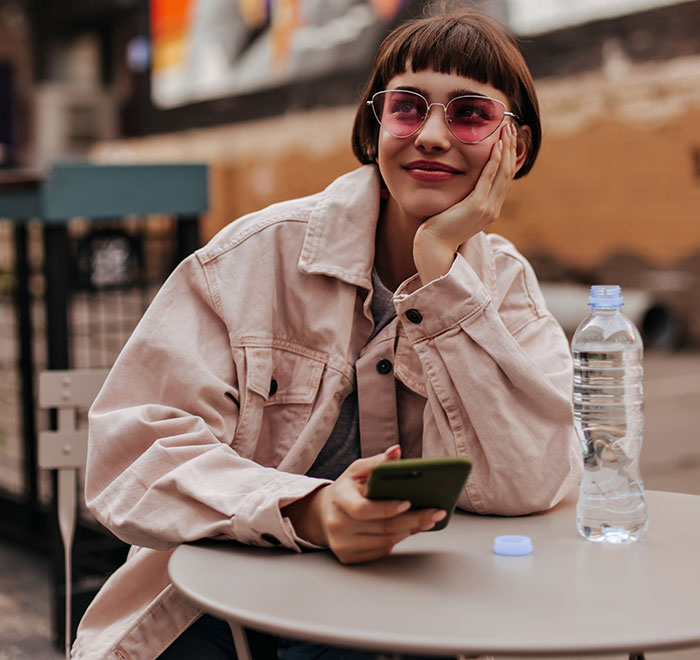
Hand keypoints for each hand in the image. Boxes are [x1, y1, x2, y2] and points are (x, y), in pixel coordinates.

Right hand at [282, 445, 445, 563]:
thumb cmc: (346, 490)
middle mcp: (337, 525)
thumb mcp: (357, 471)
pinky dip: (398, 540)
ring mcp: (342, 544)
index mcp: (339, 499)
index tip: (409, 502)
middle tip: (436, 512)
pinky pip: (381, 551)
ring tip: (429, 519)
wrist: (325, 514)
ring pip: (386, 542)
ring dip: (410, 530)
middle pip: (382, 528)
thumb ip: (377, 462)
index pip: (363, 509)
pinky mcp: (349, 557)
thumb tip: (396, 451)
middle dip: (413, 520)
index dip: (388, 508)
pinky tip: (410, 529)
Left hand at [413, 122, 518, 283]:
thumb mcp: (455, 211)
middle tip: (511, 126)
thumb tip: (460, 186)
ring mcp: (487, 208)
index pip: (504, 178)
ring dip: (506, 148)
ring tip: (507, 128)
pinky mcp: (477, 207)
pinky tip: (496, 146)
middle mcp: (493, 209)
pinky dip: (494, 161)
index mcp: (489, 209)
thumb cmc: (438, 229)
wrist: (433, 247)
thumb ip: (462, 199)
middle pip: (508, 172)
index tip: (507, 137)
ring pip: (503, 173)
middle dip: (511, 147)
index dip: (508, 156)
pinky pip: (489, 178)